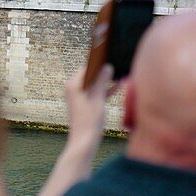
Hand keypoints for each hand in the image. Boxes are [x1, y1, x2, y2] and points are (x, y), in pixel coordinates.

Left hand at [34, 64, 118, 195]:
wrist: (84, 142)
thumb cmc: (90, 119)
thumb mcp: (98, 97)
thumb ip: (102, 80)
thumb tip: (107, 66)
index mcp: (73, 84)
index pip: (88, 66)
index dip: (99, 61)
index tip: (111, 53)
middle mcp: (74, 88)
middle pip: (92, 74)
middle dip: (105, 70)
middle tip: (118, 61)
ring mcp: (79, 97)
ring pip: (96, 83)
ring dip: (107, 80)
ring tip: (121, 72)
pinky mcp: (85, 104)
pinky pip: (97, 92)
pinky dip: (106, 89)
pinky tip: (119, 85)